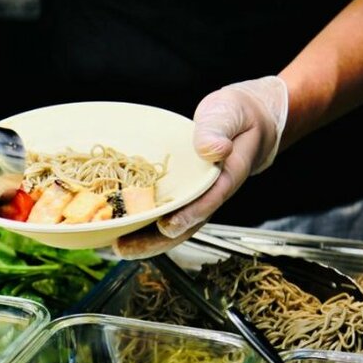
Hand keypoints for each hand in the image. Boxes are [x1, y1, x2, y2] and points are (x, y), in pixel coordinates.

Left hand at [114, 75, 287, 259]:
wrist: (245, 119)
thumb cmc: (236, 115)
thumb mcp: (228, 113)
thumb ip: (217, 130)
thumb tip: (213, 149)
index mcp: (227, 175)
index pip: (209, 200)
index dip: (189, 214)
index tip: (167, 226)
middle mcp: (210, 193)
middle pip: (186, 225)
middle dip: (156, 240)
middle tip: (124, 248)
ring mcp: (196, 196)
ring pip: (173, 224)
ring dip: (146, 239)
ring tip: (117, 247)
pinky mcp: (182, 193)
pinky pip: (164, 212)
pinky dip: (145, 223)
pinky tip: (122, 227)